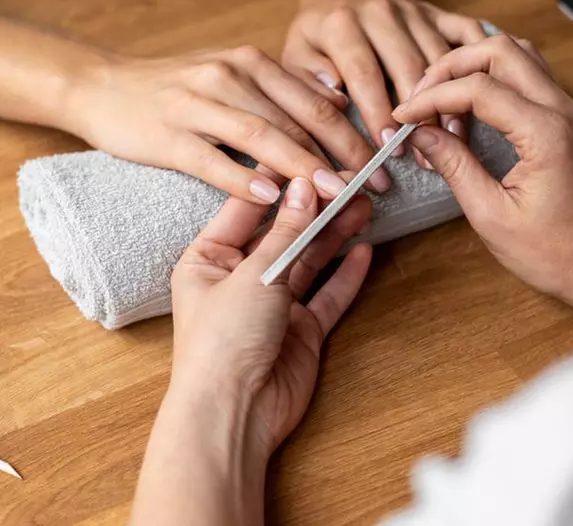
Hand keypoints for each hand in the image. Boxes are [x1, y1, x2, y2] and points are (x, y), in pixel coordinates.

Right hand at [59, 47, 390, 203]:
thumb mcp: (231, 76)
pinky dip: (243, 180)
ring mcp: (196, 105)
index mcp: (250, 63)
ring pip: (261, 137)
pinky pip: (212, 160)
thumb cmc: (175, 90)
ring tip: (334, 196)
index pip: (313, 101)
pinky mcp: (168, 136)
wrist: (102, 87)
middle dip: (340, 154)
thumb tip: (336, 101)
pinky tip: (270, 200)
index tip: (382, 163)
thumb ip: (280, 89)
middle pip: (296, 119)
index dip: (353, 133)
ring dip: (302, 168)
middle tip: (373, 186)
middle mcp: (229, 76)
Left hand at [169, 178, 372, 456]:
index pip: (248, 209)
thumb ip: (285, 234)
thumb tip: (304, 187)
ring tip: (364, 205)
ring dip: (335, 235)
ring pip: (309, 261)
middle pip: (283, 234)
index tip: (313, 159)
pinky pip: (326, 295)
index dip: (282, 185)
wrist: (233, 413)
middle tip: (350, 181)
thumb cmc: (221, 343)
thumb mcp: (253, 276)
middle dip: (316, 209)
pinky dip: (346, 274)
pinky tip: (365, 249)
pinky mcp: (299, 331)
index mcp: (208, 259)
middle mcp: (238, 279)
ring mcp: (271, 306)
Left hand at [284, 0, 486, 166]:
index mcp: (343, 24)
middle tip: (424, 155)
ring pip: (441, 58)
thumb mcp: (296, 52)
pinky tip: (483, 96)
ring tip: (454, 141)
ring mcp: (415, 13)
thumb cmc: (319, 30)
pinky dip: (479, 62)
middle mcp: (382, 14)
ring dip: (451, 101)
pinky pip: (467, 35)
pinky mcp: (438, 14)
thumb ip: (308, 78)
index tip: (388, 145)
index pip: (363, 72)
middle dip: (419, 114)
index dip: (378, 111)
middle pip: (408, 67)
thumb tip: (335, 99)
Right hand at [393, 35, 572, 303]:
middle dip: (450, 66)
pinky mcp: (563, 117)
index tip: (401, 118)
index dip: (431, 98)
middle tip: (419, 99)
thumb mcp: (490, 215)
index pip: (477, 88)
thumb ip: (455, 166)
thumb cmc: (552, 252)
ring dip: (473, 67)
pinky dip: (491, 78)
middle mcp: (560, 109)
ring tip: (441, 102)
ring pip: (515, 54)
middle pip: (499, 50)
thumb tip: (418, 134)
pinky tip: (466, 109)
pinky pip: (525, 74)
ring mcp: (566, 109)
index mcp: (544, 133)